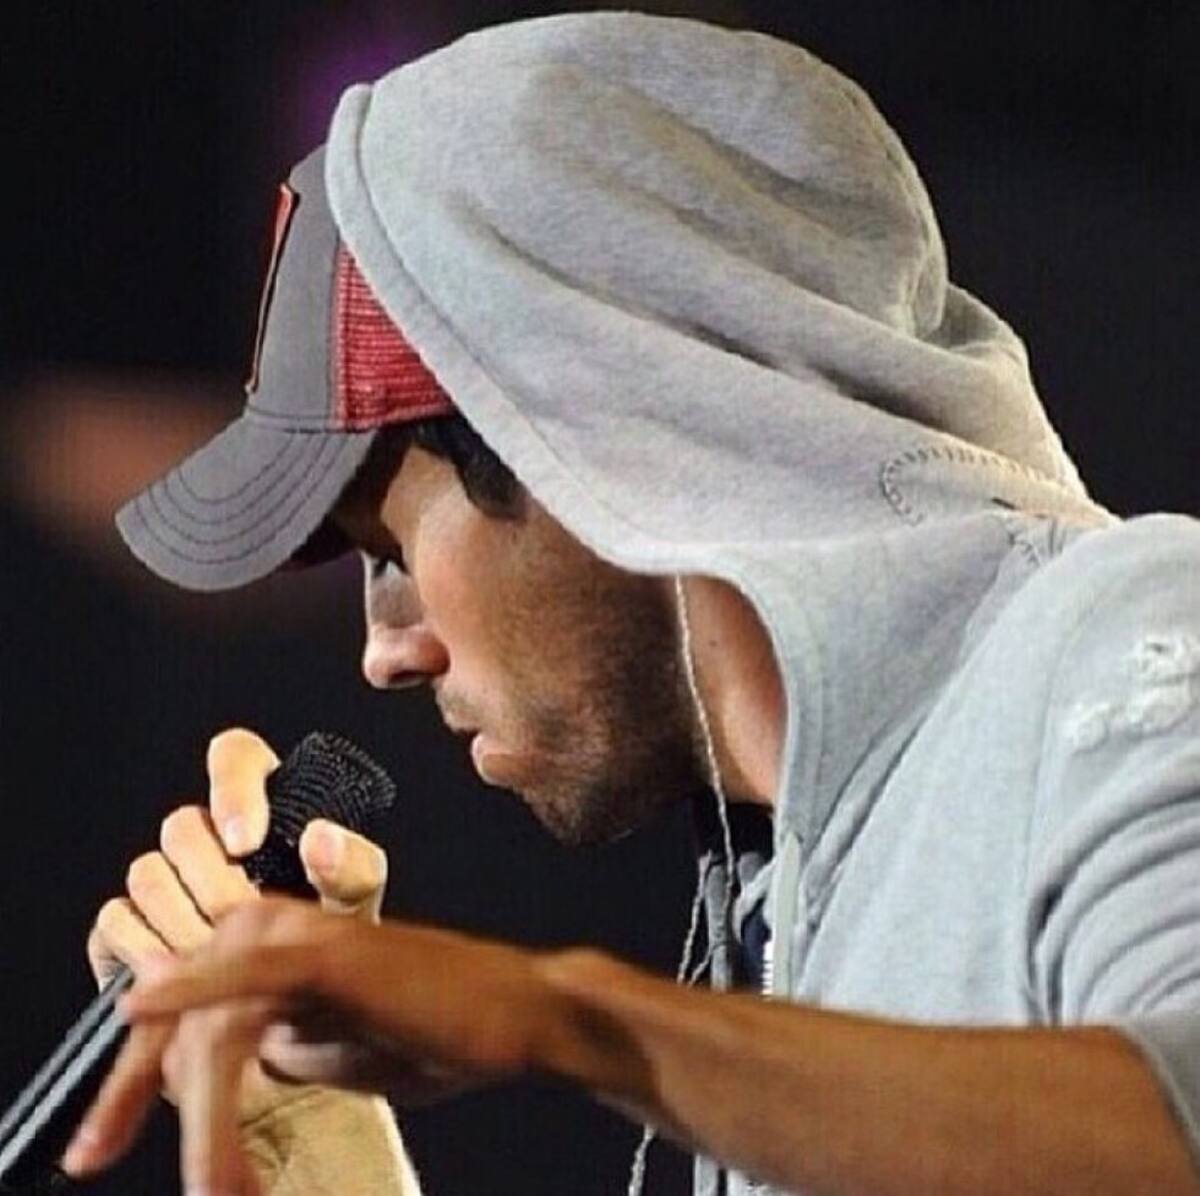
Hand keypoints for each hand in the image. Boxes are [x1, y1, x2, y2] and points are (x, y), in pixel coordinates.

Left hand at [67, 901, 555, 1193]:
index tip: (97, 1145)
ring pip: (212, 1029)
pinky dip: (192, 992)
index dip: (130, 1080)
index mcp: (276, 954)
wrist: (518, 1014)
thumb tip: (237, 1065)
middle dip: (129, 1095)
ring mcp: (303, 939)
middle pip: (173, 1018)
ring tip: (222, 1190)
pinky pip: (247, 976)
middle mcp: (276, 934)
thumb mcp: (340, 1053)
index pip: (180, 1016)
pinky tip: (143, 1003)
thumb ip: (285, 1047)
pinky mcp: (330, 953)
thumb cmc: (442, 1031)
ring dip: (206, 1120)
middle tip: (95, 1155)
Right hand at [83, 727, 387, 1118]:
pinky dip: (149, 951)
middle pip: (181, 826)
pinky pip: (116, 922)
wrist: (294, 1018)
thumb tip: (320, 837)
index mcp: (263, 807)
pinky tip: (187, 978)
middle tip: (243, 918)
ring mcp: (163, 882)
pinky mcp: (126, 930)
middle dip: (214, 881)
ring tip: (223, 953)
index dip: (231, 791)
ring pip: (147, 874)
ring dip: (186, 922)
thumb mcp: (354, 908)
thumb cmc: (328, 944)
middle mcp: (206, 837)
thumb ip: (352, 869)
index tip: (247, 842)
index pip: (234, 756)